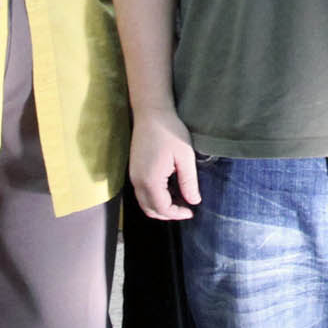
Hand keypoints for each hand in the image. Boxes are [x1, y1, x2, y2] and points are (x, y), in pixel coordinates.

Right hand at [129, 104, 201, 220]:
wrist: (151, 113)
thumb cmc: (170, 131)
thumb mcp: (185, 157)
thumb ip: (189, 182)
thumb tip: (194, 201)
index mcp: (150, 180)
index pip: (162, 208)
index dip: (177, 214)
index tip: (191, 211)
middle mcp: (138, 181)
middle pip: (150, 210)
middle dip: (168, 214)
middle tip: (185, 208)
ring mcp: (133, 176)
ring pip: (144, 202)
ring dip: (160, 206)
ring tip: (179, 199)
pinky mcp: (133, 170)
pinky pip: (142, 192)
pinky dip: (154, 197)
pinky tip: (169, 188)